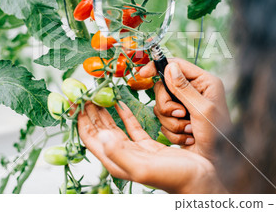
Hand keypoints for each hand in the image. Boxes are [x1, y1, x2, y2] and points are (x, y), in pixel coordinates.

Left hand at [78, 102, 225, 193]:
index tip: (75, 101)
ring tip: (97, 94)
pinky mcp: (147, 145)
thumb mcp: (144, 167)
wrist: (201, 182)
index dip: (80, 119)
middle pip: (99, 130)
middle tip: (84, 92)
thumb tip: (101, 134)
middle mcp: (121, 155)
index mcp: (116, 161)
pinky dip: (123, 113)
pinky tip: (119, 103)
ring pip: (113, 127)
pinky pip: (131, 126)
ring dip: (104, 111)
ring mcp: (134, 150)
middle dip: (90, 112)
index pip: (90, 137)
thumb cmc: (175, 178)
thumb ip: (119, 153)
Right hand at [139, 58, 230, 159]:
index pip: (176, 65)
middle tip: (182, 115)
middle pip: (163, 87)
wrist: (217, 162)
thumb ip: (184, 88)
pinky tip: (188, 138)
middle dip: (168, 105)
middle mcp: (193, 91)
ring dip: (172, 121)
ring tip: (189, 130)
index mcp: (204, 82)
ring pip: (160, 106)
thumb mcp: (202, 109)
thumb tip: (170, 66)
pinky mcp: (177, 120)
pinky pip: (162, 120)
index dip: (158, 67)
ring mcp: (184, 106)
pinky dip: (172, 131)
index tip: (143, 73)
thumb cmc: (218, 136)